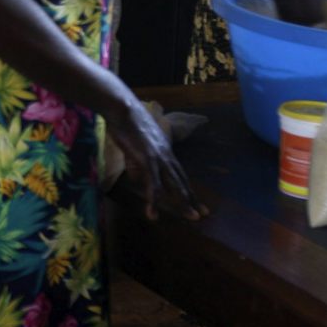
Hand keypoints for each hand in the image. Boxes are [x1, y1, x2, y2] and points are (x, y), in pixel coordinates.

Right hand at [107, 102, 205, 221]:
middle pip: (182, 182)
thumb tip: (139, 178)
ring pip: (173, 185)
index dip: (188, 189)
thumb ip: (138, 163)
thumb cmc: (126, 123)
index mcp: (165, 152)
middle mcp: (166, 156)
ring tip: (191, 217)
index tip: (197, 202)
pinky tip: (153, 213)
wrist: (123, 108)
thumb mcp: (135, 145)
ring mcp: (158, 159)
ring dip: (182, 202)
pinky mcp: (147, 160)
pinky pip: (152, 185)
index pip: (180, 175)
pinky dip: (153, 200)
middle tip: (203, 215)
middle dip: (193, 199)